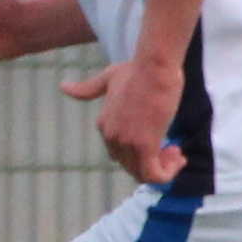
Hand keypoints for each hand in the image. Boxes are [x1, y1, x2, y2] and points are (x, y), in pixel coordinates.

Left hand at [61, 50, 191, 187]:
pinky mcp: (144, 145)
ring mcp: (126, 142)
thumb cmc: (137, 70)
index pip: (120, 154)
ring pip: (142, 174)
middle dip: (154, 162)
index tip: (162, 142)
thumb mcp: (108, 79)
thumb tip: (63, 87)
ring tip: (176, 153)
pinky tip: (178, 157)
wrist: (153, 66)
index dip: (141, 154)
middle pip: (131, 166)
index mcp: (104, 125)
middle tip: (172, 149)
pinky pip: (154, 175)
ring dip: (163, 169)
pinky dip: (167, 173)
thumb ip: (88, 89)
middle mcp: (112, 137)